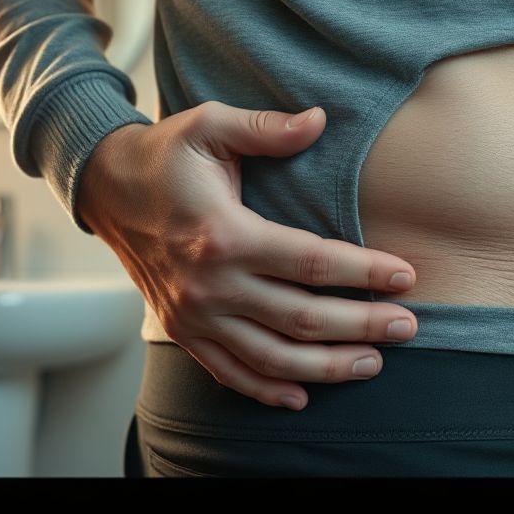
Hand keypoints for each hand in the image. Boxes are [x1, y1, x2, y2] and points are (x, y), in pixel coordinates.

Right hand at [77, 101, 419, 410]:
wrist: (104, 188)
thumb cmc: (165, 154)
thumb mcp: (211, 125)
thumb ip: (267, 129)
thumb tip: (320, 120)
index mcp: (225, 234)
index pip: (313, 263)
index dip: (365, 272)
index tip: (405, 276)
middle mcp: (210, 284)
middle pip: (303, 318)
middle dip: (363, 326)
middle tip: (409, 327)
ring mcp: (194, 316)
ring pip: (273, 357)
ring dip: (328, 367)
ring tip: (373, 362)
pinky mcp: (181, 331)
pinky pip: (229, 373)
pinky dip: (268, 389)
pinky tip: (304, 394)